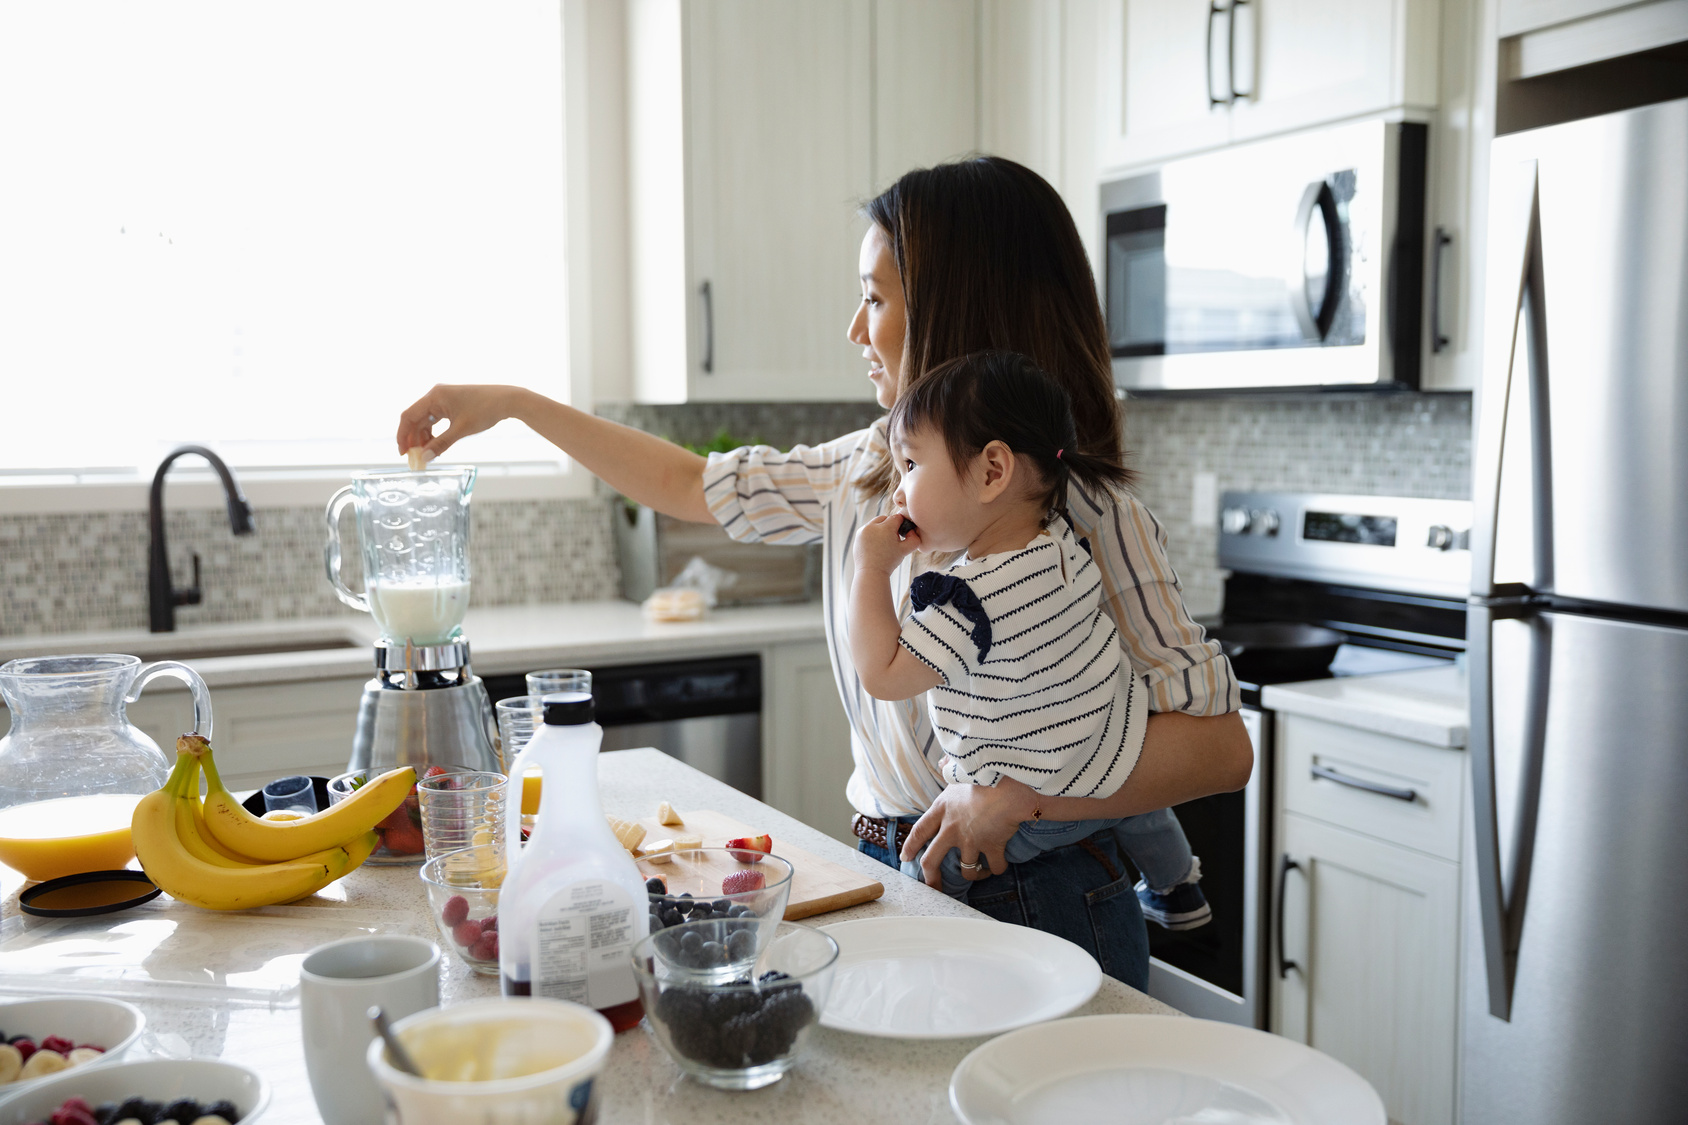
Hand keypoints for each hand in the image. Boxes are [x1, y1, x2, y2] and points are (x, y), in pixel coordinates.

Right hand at [395, 384, 519, 459]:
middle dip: (414, 439)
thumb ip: (441, 444)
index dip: (403, 435)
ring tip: (427, 455)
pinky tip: (436, 446)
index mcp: (434, 396)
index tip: (403, 453)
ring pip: (425, 421)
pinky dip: (434, 433)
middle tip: (414, 458)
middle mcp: (436, 395)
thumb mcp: (461, 430)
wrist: (507, 400)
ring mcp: (443, 399)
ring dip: (424, 438)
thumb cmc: (485, 410)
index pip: (408, 416)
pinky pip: (436, 420)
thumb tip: (424, 458)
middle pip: (415, 419)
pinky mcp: (451, 404)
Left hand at [854, 512, 921, 574]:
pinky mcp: (858, 536)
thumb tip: (912, 531)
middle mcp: (872, 526)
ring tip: (883, 544)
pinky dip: (872, 534)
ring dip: (880, 529)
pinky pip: (868, 529)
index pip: (897, 518)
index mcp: (885, 527)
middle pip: (885, 518)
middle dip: (890, 526)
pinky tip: (875, 545)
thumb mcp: (905, 550)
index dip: (902, 525)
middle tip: (892, 540)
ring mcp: (863, 530)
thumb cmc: (889, 562)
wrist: (871, 573)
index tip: (901, 534)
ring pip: (876, 523)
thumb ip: (914, 539)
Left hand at [900, 776, 1037, 889]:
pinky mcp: (991, 848)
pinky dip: (998, 868)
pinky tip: (1001, 863)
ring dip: (974, 874)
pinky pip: (995, 867)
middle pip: (931, 861)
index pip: (919, 831)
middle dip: (931, 878)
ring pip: (966, 871)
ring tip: (980, 872)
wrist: (1009, 785)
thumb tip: (944, 761)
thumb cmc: (985, 773)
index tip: (905, 858)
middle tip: (933, 887)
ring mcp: (970, 841)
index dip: (911, 846)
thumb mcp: (960, 769)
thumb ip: (949, 768)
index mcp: (941, 809)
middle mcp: (951, 829)